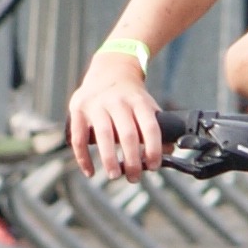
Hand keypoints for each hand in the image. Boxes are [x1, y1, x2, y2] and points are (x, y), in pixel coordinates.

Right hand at [66, 51, 166, 179]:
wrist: (109, 69)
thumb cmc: (131, 95)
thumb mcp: (147, 104)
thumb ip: (156, 126)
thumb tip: (169, 151)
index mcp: (138, 101)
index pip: (150, 127)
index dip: (153, 149)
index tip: (153, 166)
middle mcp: (118, 101)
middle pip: (127, 134)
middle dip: (132, 160)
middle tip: (134, 178)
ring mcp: (96, 104)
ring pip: (103, 135)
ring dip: (109, 159)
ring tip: (115, 175)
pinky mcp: (78, 109)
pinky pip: (79, 137)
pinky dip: (83, 157)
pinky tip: (90, 172)